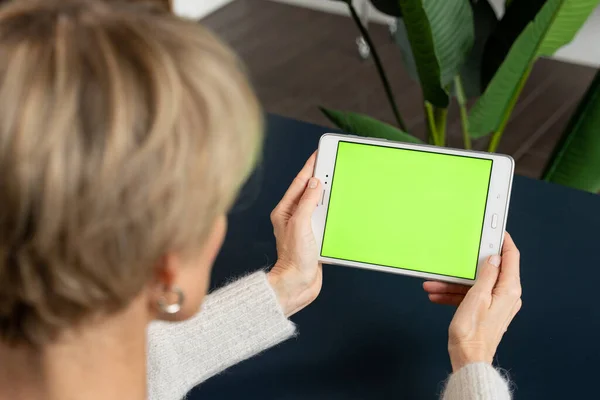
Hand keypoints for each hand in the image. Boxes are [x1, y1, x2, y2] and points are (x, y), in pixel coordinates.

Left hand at [268, 152, 321, 316]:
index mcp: (285, 211)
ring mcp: (304, 227)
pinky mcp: (314, 237)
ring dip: (327, 193)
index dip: (310, 166)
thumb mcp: (300, 225)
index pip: (299, 182)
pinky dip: (331, 210)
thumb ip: (307, 202)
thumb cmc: (293, 258)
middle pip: (309, 191)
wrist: (297, 284)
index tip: (319, 153)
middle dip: (320, 176)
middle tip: (331, 161)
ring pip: (317, 204)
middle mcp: (293, 217)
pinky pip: (324, 218)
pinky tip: (339, 206)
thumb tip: (315, 183)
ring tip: (337, 179)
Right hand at [423, 232, 521, 371]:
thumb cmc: (472, 333)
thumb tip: (494, 258)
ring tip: (434, 282)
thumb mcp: (476, 297)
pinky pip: (470, 295)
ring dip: (454, 282)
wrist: (468, 359)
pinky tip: (437, 294)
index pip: (511, 257)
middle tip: (456, 254)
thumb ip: (486, 275)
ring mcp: (496, 304)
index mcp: (509, 290)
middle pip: (489, 270)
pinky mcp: (486, 310)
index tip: (494, 229)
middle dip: (467, 264)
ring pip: (475, 283)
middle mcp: (506, 296)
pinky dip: (455, 293)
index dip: (503, 241)